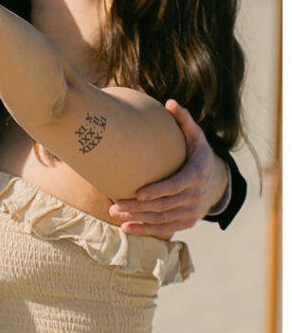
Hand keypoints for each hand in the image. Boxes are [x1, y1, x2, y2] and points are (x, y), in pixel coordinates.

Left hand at [108, 100, 228, 237]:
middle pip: (164, 205)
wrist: (216, 181)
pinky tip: (126, 228)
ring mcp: (191, 211)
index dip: (158, 190)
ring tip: (115, 213)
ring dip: (138, 219)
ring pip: (162, 219)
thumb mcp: (196, 136)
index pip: (176, 186)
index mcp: (196, 175)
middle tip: (115, 205)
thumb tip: (170, 102)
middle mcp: (195, 196)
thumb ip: (184, 120)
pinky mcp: (186, 222)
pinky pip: (164, 228)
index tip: (138, 192)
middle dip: (139, 207)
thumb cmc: (198, 154)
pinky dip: (145, 230)